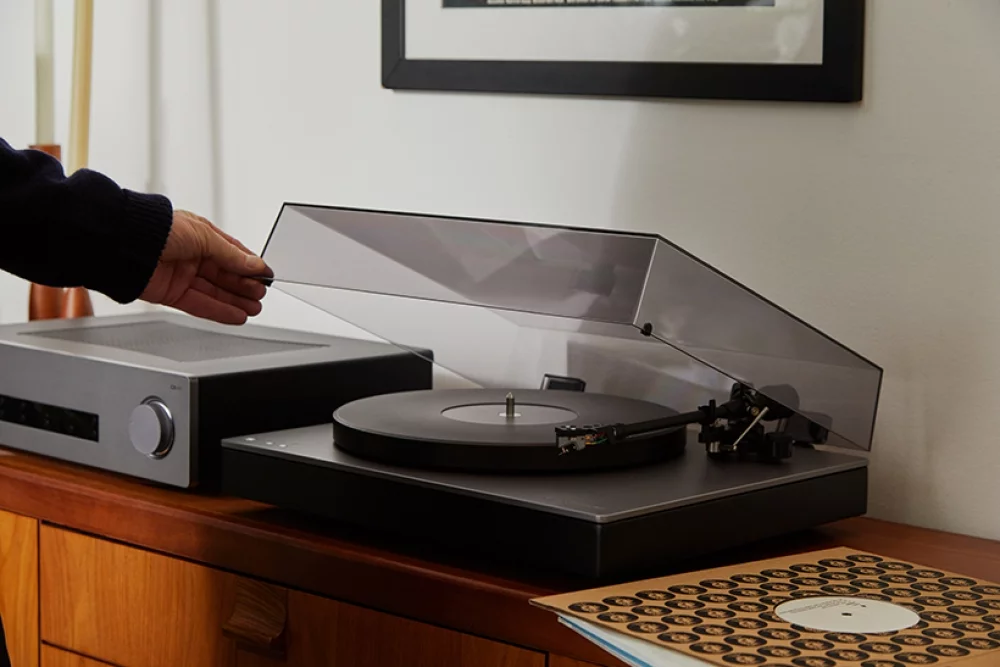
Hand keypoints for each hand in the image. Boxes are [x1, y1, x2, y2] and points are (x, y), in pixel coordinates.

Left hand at [140, 210, 271, 324]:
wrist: (123, 244)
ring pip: (215, 292)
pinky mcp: (172, 294)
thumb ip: (231, 255)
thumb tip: (254, 264)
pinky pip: (200, 305)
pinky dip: (220, 311)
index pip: (232, 253)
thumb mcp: (204, 236)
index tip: (265, 275)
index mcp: (200, 235)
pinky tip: (236, 315)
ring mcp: (182, 275)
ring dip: (236, 301)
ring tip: (254, 308)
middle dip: (245, 285)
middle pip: (225, 275)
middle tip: (260, 293)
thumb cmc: (157, 229)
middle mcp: (191, 256)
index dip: (250, 265)